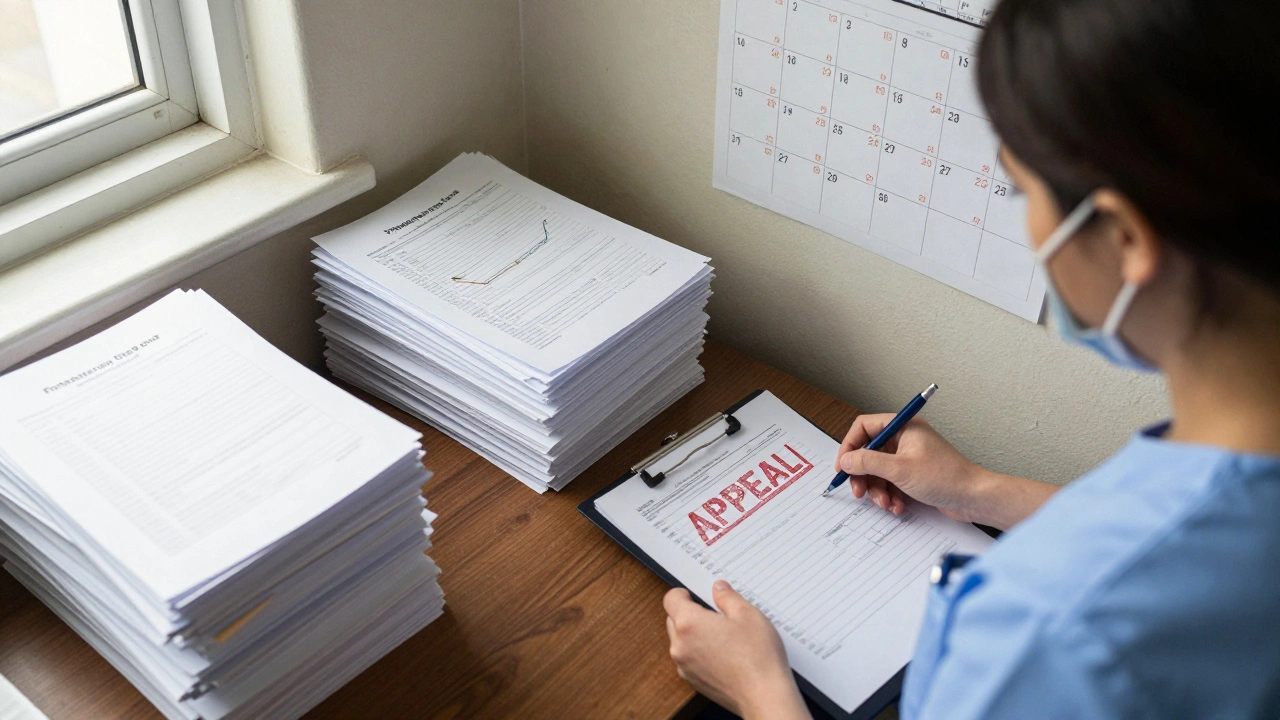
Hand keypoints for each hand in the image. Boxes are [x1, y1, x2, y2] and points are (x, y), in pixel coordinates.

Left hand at [664, 581, 810, 719]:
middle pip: (673, 620)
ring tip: (724, 635)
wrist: (764, 696)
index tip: (695, 594)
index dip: (683, 593)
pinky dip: (700, 653)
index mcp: (689, 624)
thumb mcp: (747, 614)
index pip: (671, 599)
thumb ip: (727, 597)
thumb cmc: (757, 657)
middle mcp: (680, 646)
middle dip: (690, 613)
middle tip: (716, 614)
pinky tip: (725, 653)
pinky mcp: (693, 681)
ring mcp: (685, 666)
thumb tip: (718, 588)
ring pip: (681, 641)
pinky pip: (689, 659)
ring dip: (694, 634)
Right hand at [835, 414, 986, 521]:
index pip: (864, 427)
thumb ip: (869, 462)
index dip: (850, 446)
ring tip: (885, 503)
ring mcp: (909, 456)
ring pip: (878, 470)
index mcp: (903, 426)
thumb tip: (847, 460)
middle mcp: (905, 438)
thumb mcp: (900, 469)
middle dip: (863, 475)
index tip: (843, 466)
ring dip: (877, 489)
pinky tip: (897, 506)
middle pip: (869, 452)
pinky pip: (890, 482)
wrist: (973, 498)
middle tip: (859, 491)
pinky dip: (889, 495)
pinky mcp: (913, 473)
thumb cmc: (946, 477)